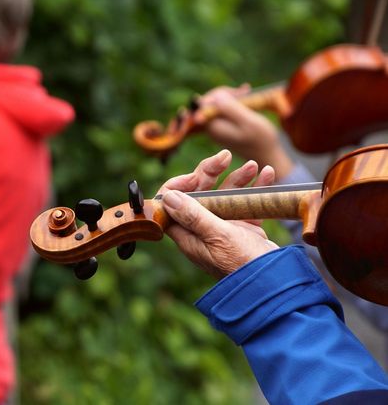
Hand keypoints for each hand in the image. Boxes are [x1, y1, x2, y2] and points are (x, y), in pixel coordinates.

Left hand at [158, 149, 278, 279]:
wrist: (275, 283)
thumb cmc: (242, 264)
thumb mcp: (217, 236)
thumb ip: (193, 215)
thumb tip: (167, 197)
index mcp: (188, 233)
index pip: (172, 203)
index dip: (180, 185)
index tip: (197, 176)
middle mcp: (202, 229)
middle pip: (199, 193)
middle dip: (211, 173)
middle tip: (225, 158)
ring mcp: (223, 228)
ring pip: (224, 195)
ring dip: (237, 178)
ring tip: (253, 165)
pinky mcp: (243, 229)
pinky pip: (244, 203)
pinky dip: (254, 189)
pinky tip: (266, 175)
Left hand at [194, 85, 293, 180]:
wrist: (268, 156)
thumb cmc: (261, 140)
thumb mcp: (248, 122)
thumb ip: (231, 109)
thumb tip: (215, 96)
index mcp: (213, 128)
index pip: (204, 103)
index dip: (220, 93)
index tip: (239, 92)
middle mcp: (210, 129)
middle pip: (209, 102)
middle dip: (226, 94)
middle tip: (246, 91)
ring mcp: (216, 128)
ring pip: (216, 104)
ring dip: (231, 96)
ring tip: (247, 92)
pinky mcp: (223, 127)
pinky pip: (223, 110)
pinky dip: (233, 103)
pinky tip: (245, 96)